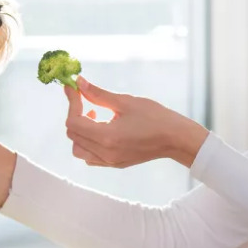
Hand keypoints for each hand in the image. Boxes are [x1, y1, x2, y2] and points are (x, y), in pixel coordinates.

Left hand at [64, 77, 208, 168]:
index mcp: (107, 137)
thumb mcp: (126, 101)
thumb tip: (79, 83)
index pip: (74, 122)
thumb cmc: (155, 117)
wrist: (176, 138)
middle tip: (86, 99)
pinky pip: (90, 156)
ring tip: (96, 116)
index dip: (72, 102)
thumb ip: (99, 94)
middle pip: (73, 135)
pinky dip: (88, 143)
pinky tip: (102, 129)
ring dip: (80, 131)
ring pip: (78, 149)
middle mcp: (105, 153)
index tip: (73, 88)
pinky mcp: (115, 164)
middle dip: (75, 114)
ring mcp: (109, 161)